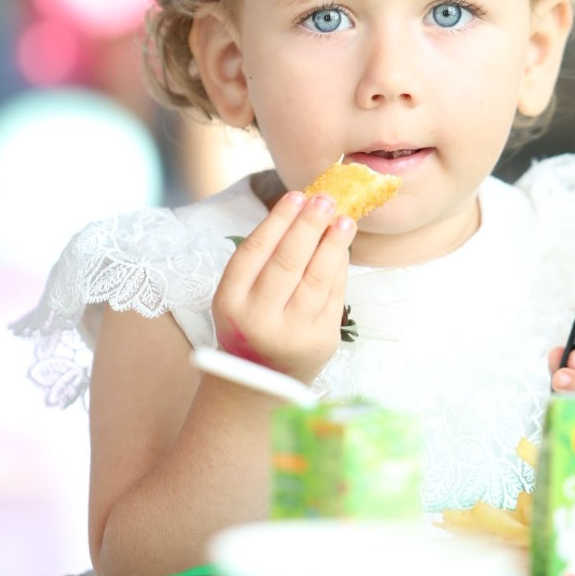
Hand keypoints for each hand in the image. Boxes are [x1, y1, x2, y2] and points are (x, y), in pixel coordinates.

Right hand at [212, 191, 355, 383]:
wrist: (260, 380)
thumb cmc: (249, 323)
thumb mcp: (238, 294)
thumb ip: (262, 258)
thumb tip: (303, 210)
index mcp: (230, 302)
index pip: (255, 251)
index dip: (278, 220)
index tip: (297, 195)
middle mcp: (258, 319)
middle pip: (287, 262)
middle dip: (309, 226)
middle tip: (326, 200)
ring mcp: (292, 334)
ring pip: (317, 278)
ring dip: (333, 243)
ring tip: (344, 220)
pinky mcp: (321, 342)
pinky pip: (335, 296)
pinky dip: (340, 267)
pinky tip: (343, 248)